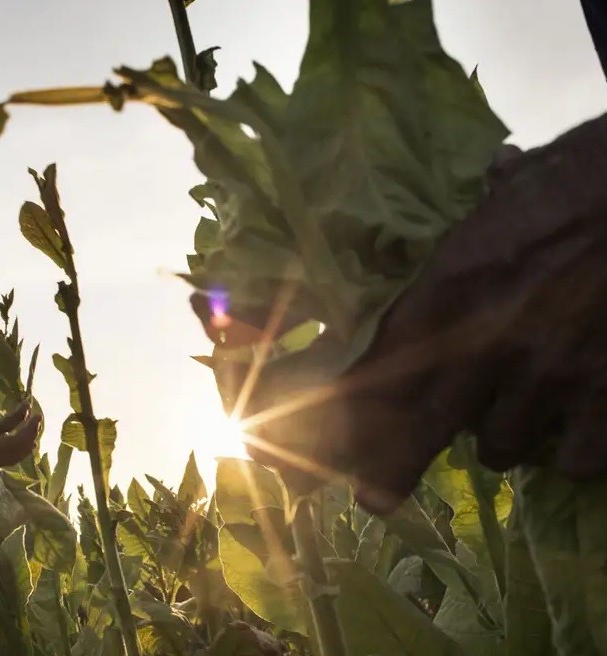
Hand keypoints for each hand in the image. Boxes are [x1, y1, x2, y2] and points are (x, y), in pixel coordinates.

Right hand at [0, 388, 40, 480]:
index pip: (5, 425)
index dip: (20, 415)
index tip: (27, 404)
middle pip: (17, 442)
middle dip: (31, 430)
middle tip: (39, 417)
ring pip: (17, 454)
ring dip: (30, 440)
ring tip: (35, 428)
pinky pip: (12, 461)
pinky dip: (23, 452)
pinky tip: (28, 443)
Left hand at [233, 112, 606, 513]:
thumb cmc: (585, 179)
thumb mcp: (513, 196)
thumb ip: (483, 221)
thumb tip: (496, 169)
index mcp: (448, 290)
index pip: (383, 367)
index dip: (355, 411)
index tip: (339, 438)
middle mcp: (484, 345)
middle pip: (422, 428)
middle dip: (393, 466)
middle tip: (374, 499)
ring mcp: (546, 378)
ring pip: (501, 447)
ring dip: (506, 436)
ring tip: (522, 410)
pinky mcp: (606, 400)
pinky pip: (574, 459)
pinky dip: (575, 448)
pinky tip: (582, 425)